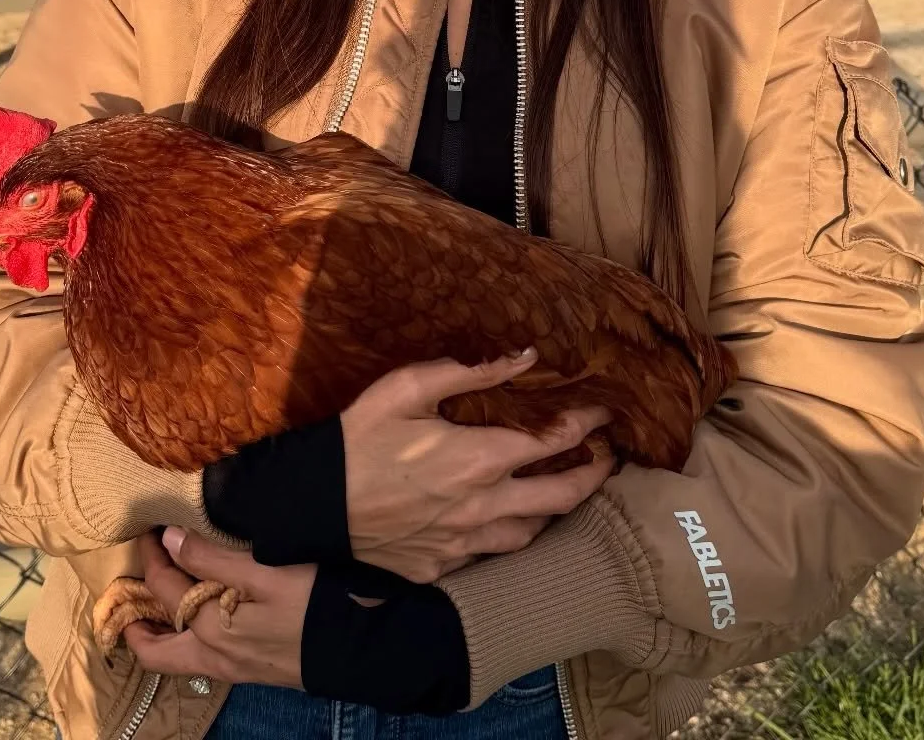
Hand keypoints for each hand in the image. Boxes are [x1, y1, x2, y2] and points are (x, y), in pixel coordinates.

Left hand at [122, 528, 312, 687]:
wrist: (360, 647)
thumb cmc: (313, 602)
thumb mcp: (265, 571)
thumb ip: (213, 559)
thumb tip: (168, 540)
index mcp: (210, 629)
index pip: (164, 589)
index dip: (152, 556)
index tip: (151, 530)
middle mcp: (213, 656)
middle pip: (157, 652)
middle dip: (136, 623)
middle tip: (132, 590)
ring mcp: (232, 669)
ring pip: (179, 659)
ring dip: (161, 633)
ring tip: (159, 604)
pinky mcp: (250, 671)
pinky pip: (202, 659)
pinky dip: (187, 639)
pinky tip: (203, 616)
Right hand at [340, 352, 613, 582]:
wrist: (314, 505)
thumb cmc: (359, 438)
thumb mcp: (408, 388)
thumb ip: (469, 371)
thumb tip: (523, 356)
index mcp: (477, 458)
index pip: (553, 441)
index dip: (587, 425)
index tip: (606, 412)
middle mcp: (482, 506)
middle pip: (561, 497)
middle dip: (594, 474)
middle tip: (608, 457)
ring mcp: (464, 543)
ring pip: (533, 533)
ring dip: (557, 511)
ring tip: (566, 490)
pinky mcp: (443, 567)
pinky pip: (492, 555)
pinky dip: (511, 535)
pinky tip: (509, 521)